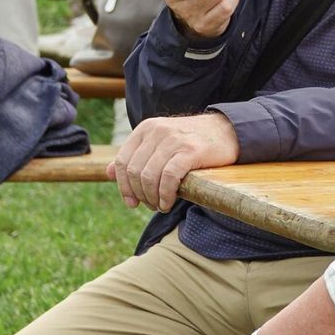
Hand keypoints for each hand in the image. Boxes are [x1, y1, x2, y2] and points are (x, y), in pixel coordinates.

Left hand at [107, 113, 239, 211]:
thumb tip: (106, 173)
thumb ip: (135, 157)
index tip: (131, 203)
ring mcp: (173, 140)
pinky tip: (169, 202)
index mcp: (145, 129)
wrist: (228, 131)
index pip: (121, 162)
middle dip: (140, 195)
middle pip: (134, 172)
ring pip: (149, 176)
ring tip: (161, 206)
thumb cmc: (192, 141)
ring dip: (152, 198)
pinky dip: (165, 195)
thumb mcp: (160, 143)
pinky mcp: (190, 151)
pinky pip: (168, 178)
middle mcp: (157, 132)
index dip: (122, 187)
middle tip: (151, 206)